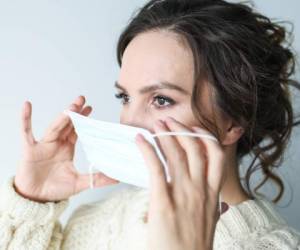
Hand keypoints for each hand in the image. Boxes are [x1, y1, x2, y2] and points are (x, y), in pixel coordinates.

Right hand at [14, 96, 118, 202]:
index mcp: (67, 149)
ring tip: (72, 106)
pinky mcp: (30, 149)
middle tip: (82, 99)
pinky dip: (25, 119)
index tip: (90, 108)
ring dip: (62, 116)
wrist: (36, 199)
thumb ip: (97, 179)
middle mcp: (56, 144)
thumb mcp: (79, 183)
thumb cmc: (56, 190)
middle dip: (74, 112)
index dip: (83, 120)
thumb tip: (117, 178)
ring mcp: (43, 145)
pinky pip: (26, 132)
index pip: (76, 130)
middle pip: (66, 124)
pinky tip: (27, 105)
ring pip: (54, 127)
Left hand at [135, 116, 227, 249]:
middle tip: (168, 121)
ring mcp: (183, 195)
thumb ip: (214, 209)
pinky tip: (139, 140)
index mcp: (213, 194)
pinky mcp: (163, 202)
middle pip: (195, 149)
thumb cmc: (195, 246)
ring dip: (165, 135)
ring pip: (176, 154)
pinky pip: (156, 168)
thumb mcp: (211, 224)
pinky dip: (147, 150)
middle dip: (181, 130)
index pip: (216, 157)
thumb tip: (219, 204)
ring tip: (156, 125)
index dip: (206, 138)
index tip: (194, 129)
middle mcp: (200, 190)